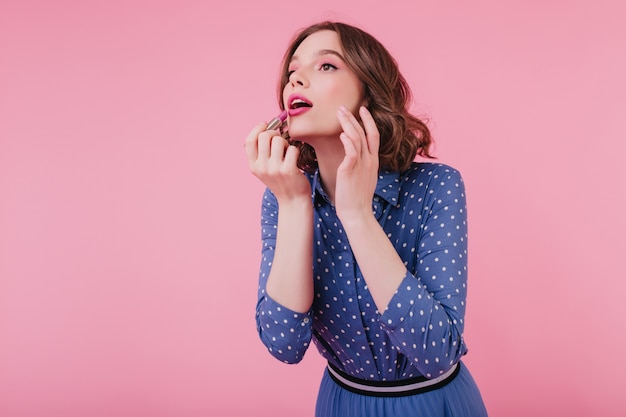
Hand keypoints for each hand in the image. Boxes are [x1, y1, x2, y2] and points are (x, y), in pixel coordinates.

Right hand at [245, 123, 310, 202]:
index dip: (257, 129)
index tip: (266, 124)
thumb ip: (260, 151)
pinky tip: (294, 160)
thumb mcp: (264, 168)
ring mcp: (274, 169)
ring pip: (278, 140)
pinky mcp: (288, 170)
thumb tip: (264, 126)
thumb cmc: (280, 180)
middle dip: (274, 134)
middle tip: (280, 141)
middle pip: (264, 136)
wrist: (292, 200)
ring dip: (285, 143)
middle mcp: (261, 167)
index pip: (249, 141)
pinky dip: (295, 151)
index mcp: (253, 166)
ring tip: (287, 153)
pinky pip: (292, 149)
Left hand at [335, 105, 379, 221]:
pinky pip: (351, 151)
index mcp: (373, 161)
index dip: (368, 121)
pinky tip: (341, 133)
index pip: (373, 135)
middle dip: (354, 118)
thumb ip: (361, 165)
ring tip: (339, 114)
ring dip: (348, 124)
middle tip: (343, 107)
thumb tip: (354, 158)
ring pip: (357, 138)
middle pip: (364, 133)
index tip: (362, 109)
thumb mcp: (364, 178)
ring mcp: (361, 165)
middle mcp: (369, 160)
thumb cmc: (357, 198)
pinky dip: (347, 141)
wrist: (357, 213)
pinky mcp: (351, 170)